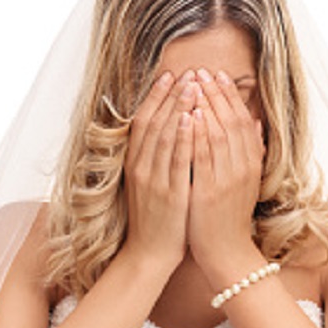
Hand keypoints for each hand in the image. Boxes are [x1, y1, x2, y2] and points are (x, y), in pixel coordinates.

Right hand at [121, 69, 197, 271]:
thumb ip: (157, 159)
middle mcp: (141, 168)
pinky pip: (176, 161)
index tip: (169, 75)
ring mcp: (153, 181)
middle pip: (154, 122)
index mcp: (135, 164)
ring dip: (178, 108)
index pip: (143, 121)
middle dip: (170, 95)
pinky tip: (192, 119)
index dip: (155, 97)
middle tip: (186, 72)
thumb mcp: (150, 184)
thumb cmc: (155, 220)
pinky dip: (183, 137)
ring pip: (164, 136)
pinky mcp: (169, 194)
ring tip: (192, 85)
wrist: (149, 254)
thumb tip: (171, 131)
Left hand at [187, 68, 264, 273]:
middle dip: (214, 94)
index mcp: (250, 164)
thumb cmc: (229, 217)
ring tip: (191, 84)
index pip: (242, 120)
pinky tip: (187, 115)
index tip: (216, 76)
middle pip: (230, 121)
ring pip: (217, 133)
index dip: (229, 96)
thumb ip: (251, 152)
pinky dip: (196, 134)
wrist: (226, 252)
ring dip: (203, 106)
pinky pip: (202, 157)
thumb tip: (255, 122)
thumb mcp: (245, 181)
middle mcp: (242, 168)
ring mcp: (226, 179)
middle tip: (200, 71)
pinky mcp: (209, 192)